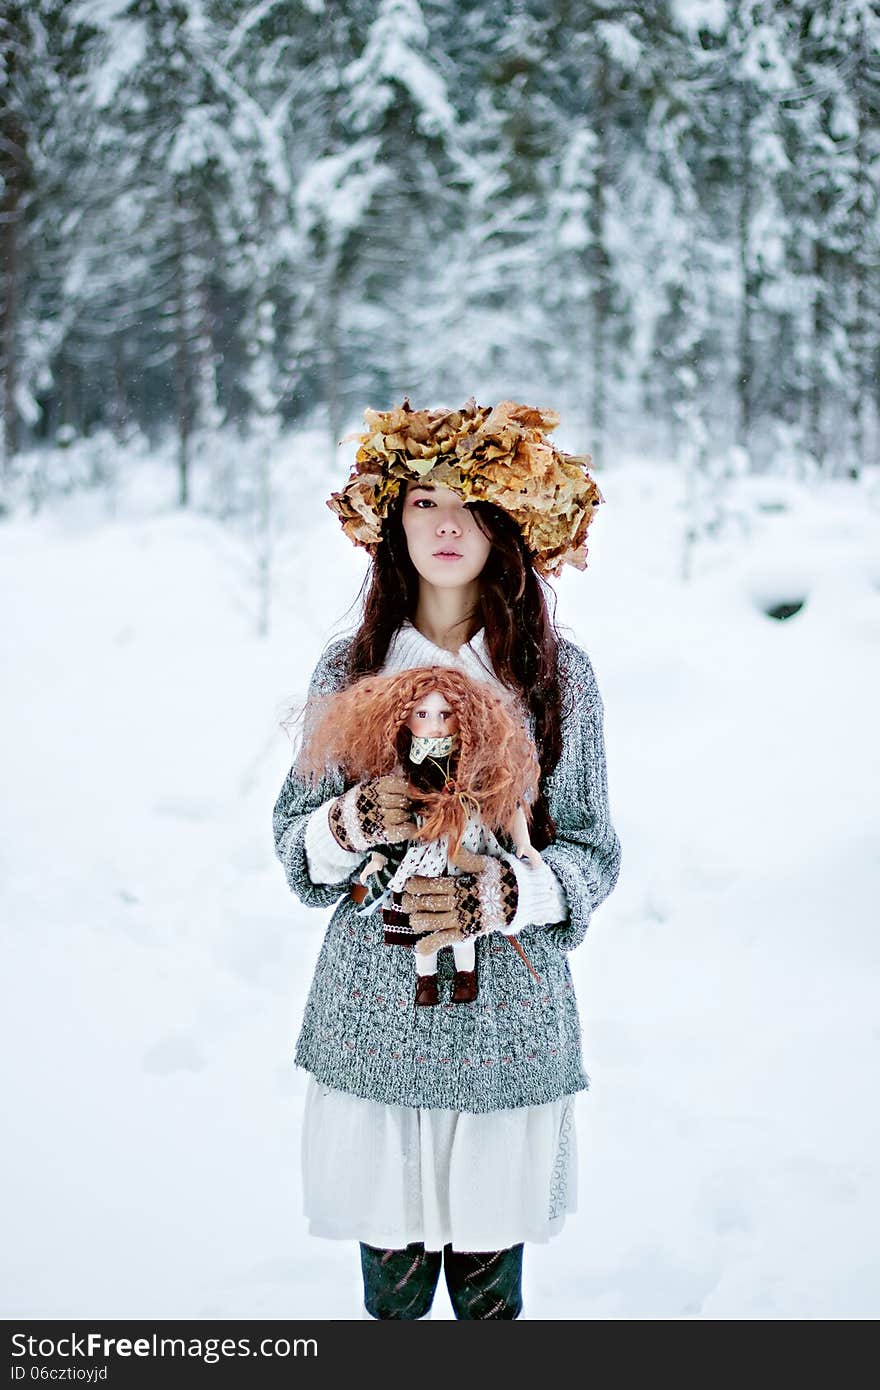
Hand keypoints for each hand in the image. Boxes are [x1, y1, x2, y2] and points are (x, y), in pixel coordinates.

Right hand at [328, 774, 418, 853]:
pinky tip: (406, 827)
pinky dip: (409, 828)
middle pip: (401, 800)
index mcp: (372, 787)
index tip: (410, 792)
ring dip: (406, 816)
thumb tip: (407, 782)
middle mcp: (374, 802)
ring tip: (401, 817)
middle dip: (406, 803)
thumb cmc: (359, 805)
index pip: (398, 784)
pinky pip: (404, 830)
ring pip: (402, 815)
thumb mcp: (368, 789)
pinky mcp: (381, 833)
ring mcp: (377, 818)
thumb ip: (386, 786)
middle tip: (405, 806)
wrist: (340, 824)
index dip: (407, 789)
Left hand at [400, 850, 518, 955]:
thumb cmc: (503, 880)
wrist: (522, 901)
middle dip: (409, 902)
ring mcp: (460, 920)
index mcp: (460, 885)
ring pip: (428, 922)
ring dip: (416, 921)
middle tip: (405, 901)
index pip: (429, 885)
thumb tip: (449, 847)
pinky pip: (443, 941)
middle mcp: (457, 903)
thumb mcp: (486, 865)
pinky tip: (420, 946)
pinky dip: (429, 946)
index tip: (408, 884)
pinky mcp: (466, 934)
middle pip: (423, 903)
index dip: (414, 885)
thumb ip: (465, 859)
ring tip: (414, 918)